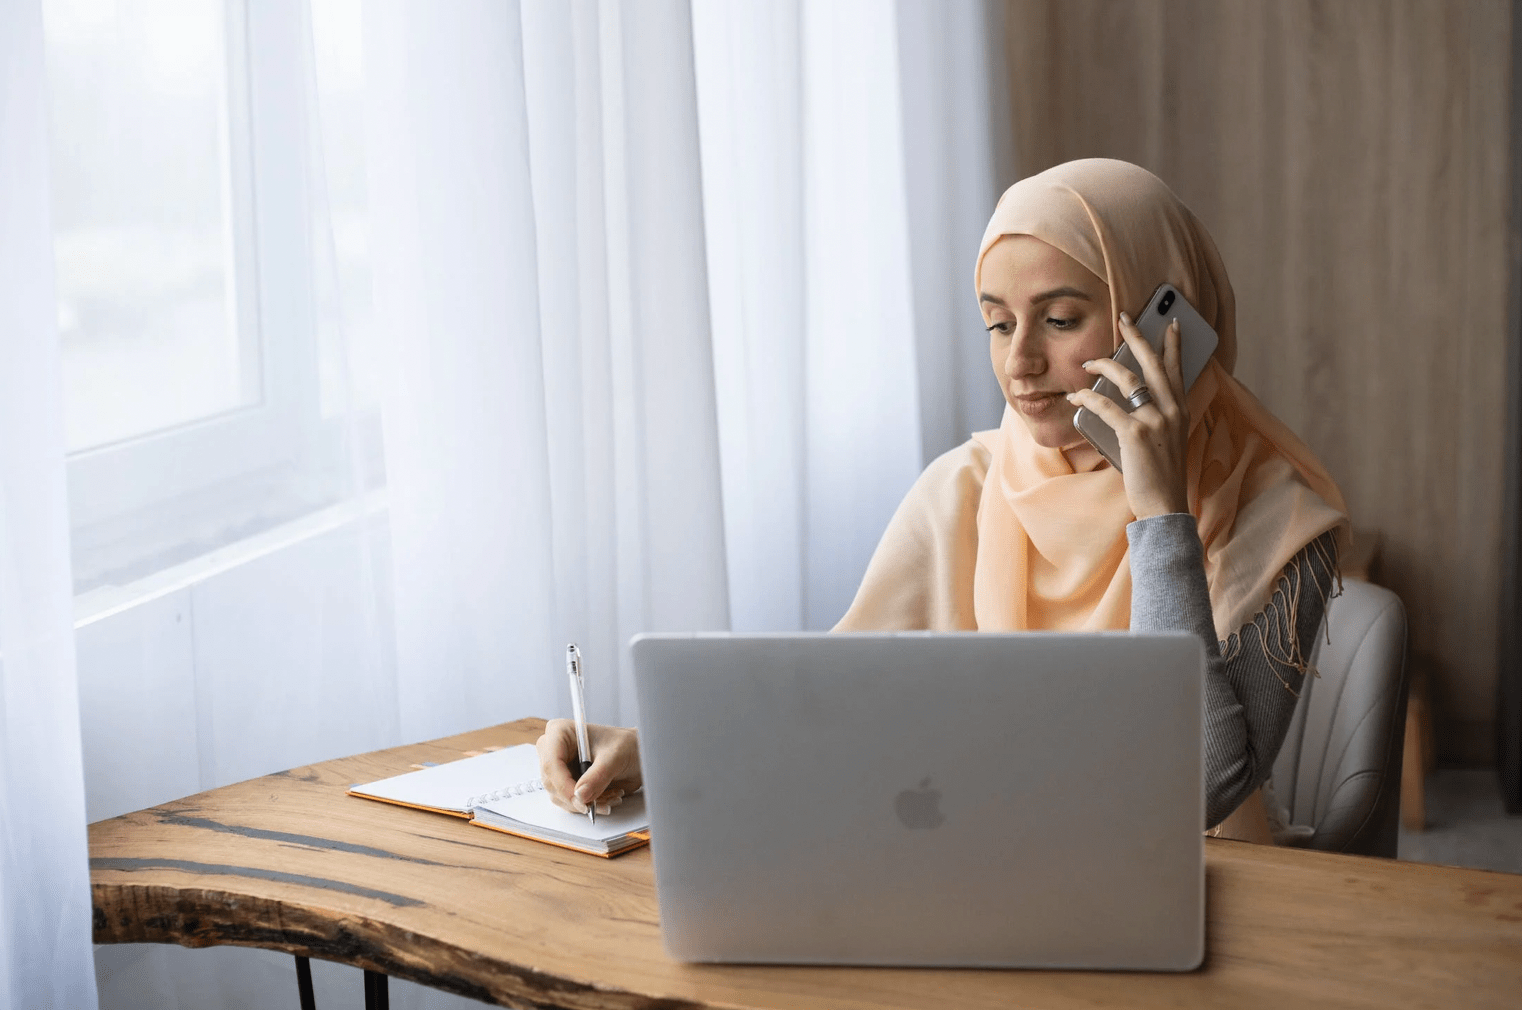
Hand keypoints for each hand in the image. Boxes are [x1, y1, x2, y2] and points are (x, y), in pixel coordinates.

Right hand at [535, 719, 641, 814]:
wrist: (636, 755)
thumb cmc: (626, 745)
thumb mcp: (615, 757)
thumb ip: (598, 775)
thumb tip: (580, 794)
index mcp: (561, 732)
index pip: (551, 763)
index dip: (563, 785)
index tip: (581, 800)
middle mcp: (555, 750)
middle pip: (552, 782)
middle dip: (575, 797)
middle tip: (595, 804)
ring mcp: (560, 768)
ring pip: (559, 796)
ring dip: (585, 803)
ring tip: (609, 795)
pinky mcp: (567, 783)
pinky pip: (569, 802)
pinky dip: (588, 805)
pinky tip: (606, 797)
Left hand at [1066, 312, 1189, 519]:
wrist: (1163, 504)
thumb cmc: (1160, 475)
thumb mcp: (1166, 440)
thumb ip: (1155, 418)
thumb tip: (1128, 401)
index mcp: (1181, 411)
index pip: (1176, 370)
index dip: (1172, 345)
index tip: (1169, 324)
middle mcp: (1172, 410)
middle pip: (1153, 363)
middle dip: (1137, 336)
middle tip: (1125, 318)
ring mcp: (1154, 420)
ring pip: (1127, 378)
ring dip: (1103, 366)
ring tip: (1087, 364)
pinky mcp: (1134, 433)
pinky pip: (1105, 405)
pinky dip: (1087, 398)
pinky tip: (1076, 397)